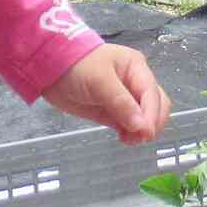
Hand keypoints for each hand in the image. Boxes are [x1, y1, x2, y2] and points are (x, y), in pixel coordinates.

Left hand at [40, 44, 171, 144]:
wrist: (50, 68)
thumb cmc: (77, 66)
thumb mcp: (100, 80)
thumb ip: (121, 103)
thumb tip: (142, 127)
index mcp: (136, 68)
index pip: (152, 94)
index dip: (152, 114)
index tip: (145, 133)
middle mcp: (135, 83)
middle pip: (156, 106)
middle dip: (151, 123)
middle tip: (138, 138)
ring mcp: (125, 99)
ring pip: (146, 118)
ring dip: (142, 131)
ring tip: (128, 140)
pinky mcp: (114, 112)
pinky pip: (130, 125)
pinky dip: (131, 134)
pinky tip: (124, 139)